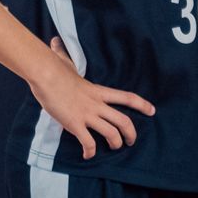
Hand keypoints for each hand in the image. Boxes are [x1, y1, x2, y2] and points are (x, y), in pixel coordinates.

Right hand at [29, 35, 153, 160]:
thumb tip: (54, 41)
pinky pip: (88, 142)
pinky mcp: (74, 123)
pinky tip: (87, 155)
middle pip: (124, 121)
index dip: (142, 105)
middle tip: (130, 141)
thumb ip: (63, 54)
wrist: (45, 73)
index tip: (152, 111)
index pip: (126, 97)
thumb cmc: (53, 67)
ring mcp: (87, 114)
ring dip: (114, 144)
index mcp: (98, 91)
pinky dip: (90, 152)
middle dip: (131, 134)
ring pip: (111, 133)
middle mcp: (96, 104)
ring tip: (112, 148)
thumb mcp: (64, 62)